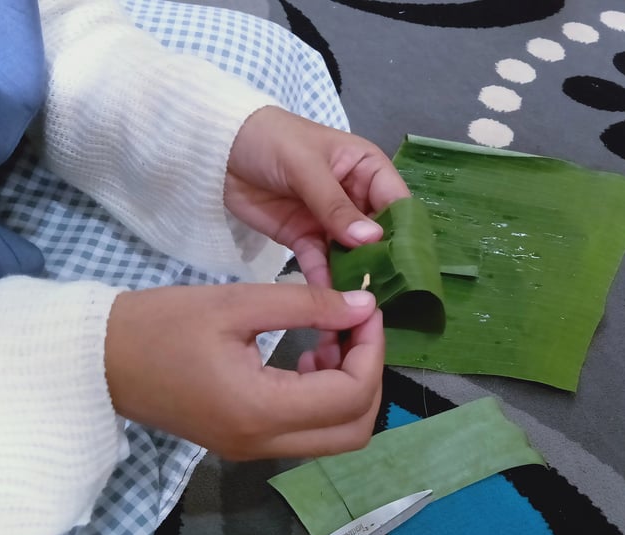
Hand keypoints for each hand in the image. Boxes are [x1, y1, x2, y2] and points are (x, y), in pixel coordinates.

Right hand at [104, 284, 382, 459]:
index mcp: (260, 410)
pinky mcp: (244, 443)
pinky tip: (305, 359)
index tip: (365, 310)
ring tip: (327, 339)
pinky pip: (305, 433)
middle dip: (369, 376)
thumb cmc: (162, 324)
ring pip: (335, 437)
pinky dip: (322, 400)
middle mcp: (263, 443)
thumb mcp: (237, 303)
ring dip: (347, 389)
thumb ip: (308, 304)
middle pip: (354, 430)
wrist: (100, 359)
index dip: (372, 350)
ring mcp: (253, 450)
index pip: (351, 396)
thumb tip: (364, 307)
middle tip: (354, 328)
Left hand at [225, 106, 410, 287]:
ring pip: (351, 254)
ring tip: (360, 305)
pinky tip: (330, 300)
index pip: (396, 203)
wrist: (217, 149)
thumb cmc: (270, 140)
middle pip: (377, 235)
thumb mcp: (305, 166)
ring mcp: (329, 221)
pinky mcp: (303, 238)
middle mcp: (355, 197)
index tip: (407, 266)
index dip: (403, 233)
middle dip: (380, 263)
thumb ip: (335, 204)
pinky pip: (320, 262)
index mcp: (366, 168)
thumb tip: (371, 239)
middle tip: (386, 294)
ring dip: (354, 277)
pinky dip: (324, 280)